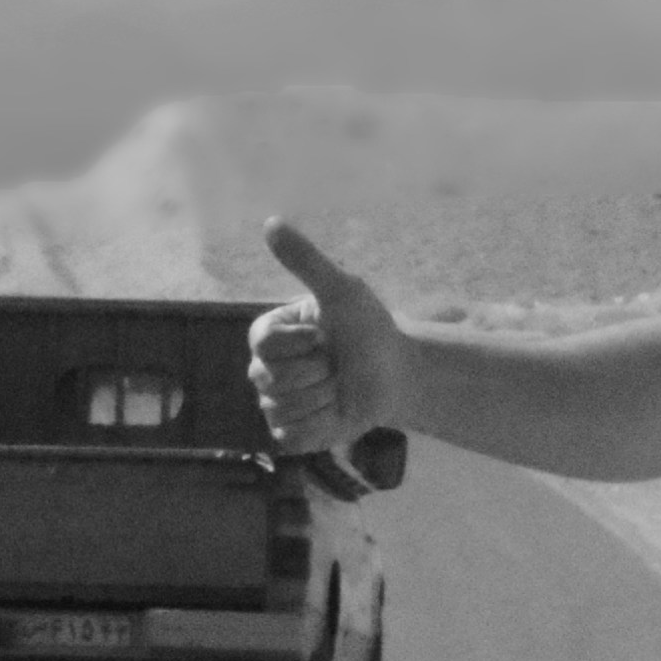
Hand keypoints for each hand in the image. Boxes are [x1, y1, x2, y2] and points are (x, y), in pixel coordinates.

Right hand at [252, 218, 409, 451]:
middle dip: (318, 373)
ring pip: (283, 410)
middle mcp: (265, 369)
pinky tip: (336, 411)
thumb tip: (271, 222)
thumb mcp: (342, 291)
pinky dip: (322, 427)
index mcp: (269, 334)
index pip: (264, 346)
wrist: (396, 374)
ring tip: (338, 387)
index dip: (302, 345)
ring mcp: (276, 404)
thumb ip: (306, 260)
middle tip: (336, 365)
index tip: (326, 336)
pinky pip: (292, 438)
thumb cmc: (369, 329)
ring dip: (324, 400)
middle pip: (272, 381)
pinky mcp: (291, 434)